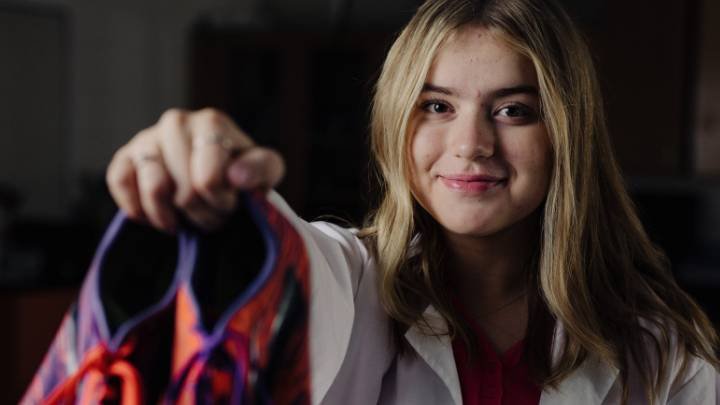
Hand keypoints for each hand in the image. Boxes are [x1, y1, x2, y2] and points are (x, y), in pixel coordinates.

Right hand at [106, 108, 284, 231]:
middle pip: (183, 191)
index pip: (209, 180)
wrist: (217, 178)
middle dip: (201, 213)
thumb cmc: (242, 173)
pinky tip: (158, 215)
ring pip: (153, 189)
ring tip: (185, 217)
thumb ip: (261, 169)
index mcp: (212, 122)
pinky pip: (121, 184)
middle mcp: (176, 122)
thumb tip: (236, 176)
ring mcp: (147, 139)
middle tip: (212, 212)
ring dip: (171, 217)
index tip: (231, 204)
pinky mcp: (125, 157)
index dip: (221, 203)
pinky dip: (138, 209)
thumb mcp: (266, 171)